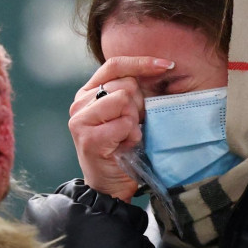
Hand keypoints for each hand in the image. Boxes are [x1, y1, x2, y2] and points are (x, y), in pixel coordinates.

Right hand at [69, 56, 173, 201]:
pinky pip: (124, 124)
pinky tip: (124, 146)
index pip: (115, 64)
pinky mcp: (88, 138)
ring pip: (124, 101)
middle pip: (125, 84)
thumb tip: (162, 68)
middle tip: (133, 124)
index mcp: (88, 92)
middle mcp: (79, 102)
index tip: (167, 65)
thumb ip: (134, 92)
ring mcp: (80, 120)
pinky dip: (131, 136)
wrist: (111, 185)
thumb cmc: (122, 147)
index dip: (142, 62)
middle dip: (138, 104)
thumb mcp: (129, 113)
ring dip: (134, 121)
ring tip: (126, 136)